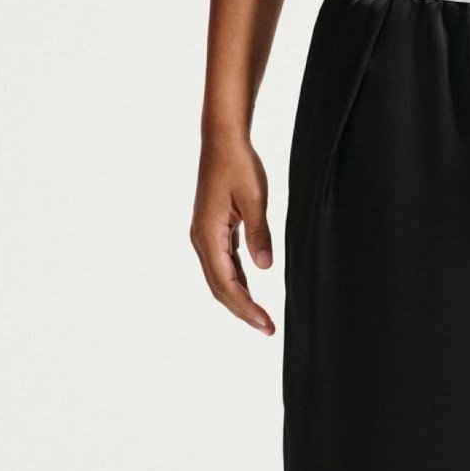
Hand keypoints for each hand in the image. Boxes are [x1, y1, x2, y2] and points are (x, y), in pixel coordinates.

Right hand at [189, 132, 274, 334]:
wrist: (222, 141)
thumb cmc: (238, 165)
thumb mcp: (254, 198)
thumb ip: (259, 233)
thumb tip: (264, 266)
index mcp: (209, 234)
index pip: (227, 283)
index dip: (247, 307)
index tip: (266, 323)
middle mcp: (201, 239)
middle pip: (220, 287)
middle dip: (243, 311)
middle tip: (268, 329)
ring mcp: (205, 236)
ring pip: (220, 278)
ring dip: (240, 299)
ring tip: (261, 318)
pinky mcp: (214, 231)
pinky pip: (224, 265)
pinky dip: (237, 282)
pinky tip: (250, 292)